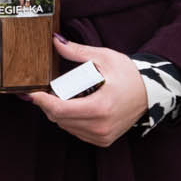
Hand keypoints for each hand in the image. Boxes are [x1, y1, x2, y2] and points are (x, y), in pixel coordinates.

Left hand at [24, 35, 147, 146]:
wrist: (150, 92)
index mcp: (100, 107)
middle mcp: (100, 126)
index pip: (59, 109)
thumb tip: (55, 41)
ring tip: (66, 96)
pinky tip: (77, 107)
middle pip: (59, 118)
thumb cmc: (129, 74)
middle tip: (49, 89)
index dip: (41, 101)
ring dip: (59, 112)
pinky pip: (76, 131)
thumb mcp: (104, 57)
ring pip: (65, 126)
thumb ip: (77, 51)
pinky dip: (71, 120)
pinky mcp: (103, 140)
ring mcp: (102, 136)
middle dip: (49, 104)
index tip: (30, 92)